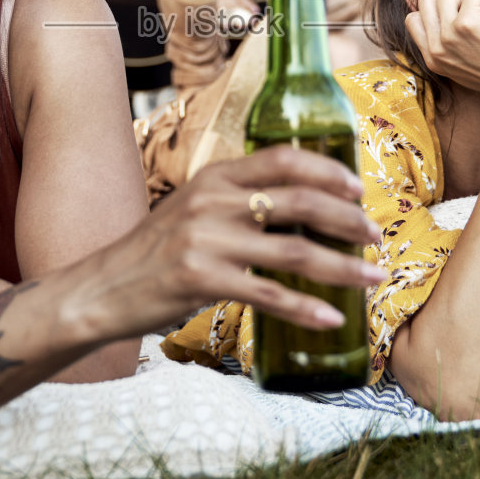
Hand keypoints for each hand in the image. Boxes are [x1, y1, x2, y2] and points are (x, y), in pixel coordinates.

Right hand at [73, 145, 383, 338]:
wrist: (104, 288)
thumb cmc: (158, 251)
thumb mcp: (195, 209)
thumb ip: (238, 201)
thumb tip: (303, 209)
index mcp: (215, 176)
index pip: (283, 159)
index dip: (328, 171)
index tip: (358, 189)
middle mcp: (213, 201)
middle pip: (300, 201)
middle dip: (348, 220)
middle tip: (375, 237)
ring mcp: (207, 240)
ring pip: (295, 250)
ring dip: (343, 267)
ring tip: (372, 278)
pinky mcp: (202, 280)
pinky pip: (270, 295)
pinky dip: (307, 308)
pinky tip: (332, 319)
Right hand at [406, 0, 479, 103]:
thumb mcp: (461, 67)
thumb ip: (445, 46)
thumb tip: (442, 14)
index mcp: (432, 59)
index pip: (413, 19)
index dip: (436, 14)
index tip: (458, 25)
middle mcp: (435, 48)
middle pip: (426, 0)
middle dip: (451, 2)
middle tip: (473, 20)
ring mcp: (448, 35)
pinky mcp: (466, 23)